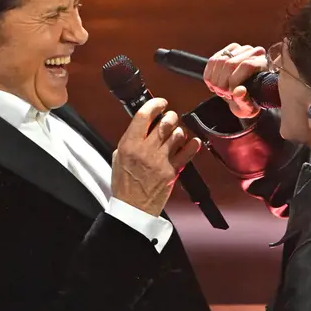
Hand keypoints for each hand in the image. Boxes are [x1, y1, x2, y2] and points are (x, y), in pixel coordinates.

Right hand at [111, 98, 201, 216]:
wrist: (133, 208)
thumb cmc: (124, 184)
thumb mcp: (118, 157)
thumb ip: (130, 140)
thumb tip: (143, 126)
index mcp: (129, 145)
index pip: (144, 116)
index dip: (155, 104)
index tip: (160, 103)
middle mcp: (146, 150)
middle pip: (165, 123)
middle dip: (169, 116)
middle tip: (169, 118)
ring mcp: (161, 160)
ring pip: (177, 135)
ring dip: (178, 131)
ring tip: (175, 134)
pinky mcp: (172, 171)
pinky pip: (188, 153)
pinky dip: (193, 145)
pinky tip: (193, 142)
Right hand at [203, 43, 267, 118]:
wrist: (241, 98)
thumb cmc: (248, 103)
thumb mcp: (248, 107)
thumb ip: (244, 100)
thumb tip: (239, 91)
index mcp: (263, 63)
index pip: (246, 65)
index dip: (235, 80)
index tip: (230, 93)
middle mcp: (251, 52)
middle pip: (230, 63)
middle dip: (222, 82)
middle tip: (224, 94)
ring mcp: (238, 49)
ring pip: (219, 61)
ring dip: (215, 80)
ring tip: (220, 91)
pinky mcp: (225, 51)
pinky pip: (212, 61)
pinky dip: (209, 76)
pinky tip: (214, 85)